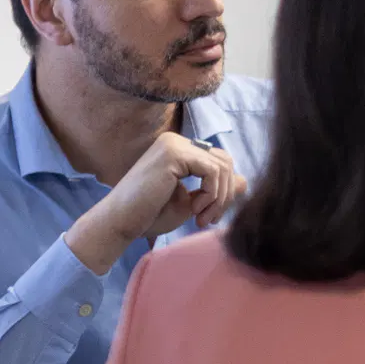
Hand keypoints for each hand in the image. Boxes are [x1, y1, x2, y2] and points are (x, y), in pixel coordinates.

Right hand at [67, 132, 246, 271]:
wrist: (120, 222)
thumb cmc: (149, 215)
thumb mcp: (192, 203)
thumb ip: (216, 191)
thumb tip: (244, 181)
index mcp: (179, 150)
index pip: (219, 163)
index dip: (222, 191)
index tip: (208, 217)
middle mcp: (176, 141)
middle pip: (225, 162)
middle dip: (224, 195)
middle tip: (207, 220)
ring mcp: (174, 144)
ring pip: (223, 166)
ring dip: (218, 198)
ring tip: (201, 218)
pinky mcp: (173, 153)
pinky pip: (213, 171)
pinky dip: (211, 195)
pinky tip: (195, 210)